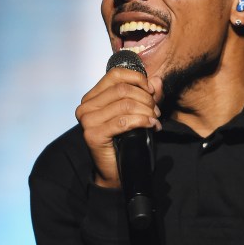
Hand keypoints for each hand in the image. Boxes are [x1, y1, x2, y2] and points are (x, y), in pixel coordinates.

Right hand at [75, 66, 163, 187]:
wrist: (116, 171)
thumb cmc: (126, 140)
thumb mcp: (138, 112)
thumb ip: (147, 95)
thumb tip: (157, 81)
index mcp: (93, 96)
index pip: (115, 74)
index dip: (137, 78)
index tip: (151, 90)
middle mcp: (86, 106)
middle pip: (122, 89)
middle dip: (145, 98)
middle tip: (156, 110)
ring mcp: (87, 120)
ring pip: (125, 104)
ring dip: (146, 110)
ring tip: (154, 119)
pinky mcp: (93, 134)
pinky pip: (123, 121)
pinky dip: (141, 121)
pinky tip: (151, 125)